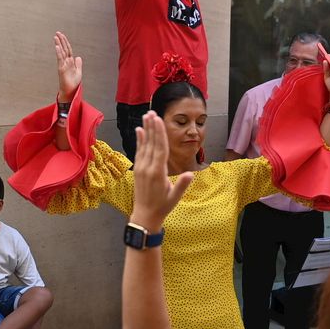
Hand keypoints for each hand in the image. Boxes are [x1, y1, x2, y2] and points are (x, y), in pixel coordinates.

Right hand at [55, 32, 82, 102]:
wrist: (70, 91)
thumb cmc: (73, 83)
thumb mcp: (78, 72)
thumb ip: (78, 64)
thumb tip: (78, 57)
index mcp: (70, 62)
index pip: (68, 50)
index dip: (66, 42)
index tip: (62, 36)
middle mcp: (66, 62)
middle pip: (64, 49)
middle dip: (61, 41)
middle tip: (57, 33)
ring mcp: (63, 65)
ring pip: (61, 52)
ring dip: (59, 44)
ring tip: (56, 37)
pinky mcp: (61, 69)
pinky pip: (60, 59)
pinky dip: (59, 53)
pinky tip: (57, 47)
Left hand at [129, 112, 193, 229]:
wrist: (145, 216)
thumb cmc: (163, 207)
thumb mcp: (175, 197)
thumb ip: (182, 185)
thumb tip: (191, 174)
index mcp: (158, 173)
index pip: (160, 148)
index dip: (159, 133)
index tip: (158, 120)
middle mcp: (147, 168)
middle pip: (151, 143)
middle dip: (152, 127)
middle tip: (152, 112)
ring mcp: (141, 168)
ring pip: (144, 145)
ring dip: (146, 130)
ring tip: (146, 116)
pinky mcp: (138, 169)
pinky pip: (139, 151)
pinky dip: (139, 140)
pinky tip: (139, 130)